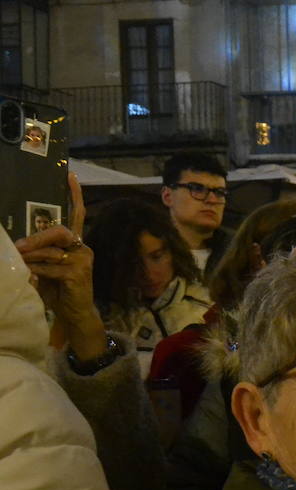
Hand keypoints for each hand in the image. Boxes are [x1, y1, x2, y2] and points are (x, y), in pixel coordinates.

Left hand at [15, 173, 103, 358]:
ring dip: (32, 258)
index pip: (77, 216)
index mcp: (76, 244)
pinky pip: (51, 267)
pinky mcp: (78, 274)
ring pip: (51, 251)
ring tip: (21, 264)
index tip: (70, 175)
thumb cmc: (59, 291)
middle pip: (59, 231)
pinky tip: (33, 278)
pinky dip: (37, 272)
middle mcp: (83, 249)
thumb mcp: (46, 268)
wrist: (75, 314)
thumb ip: (39, 255)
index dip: (74, 196)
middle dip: (37, 238)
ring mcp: (83, 261)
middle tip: (19, 246)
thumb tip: (19, 246)